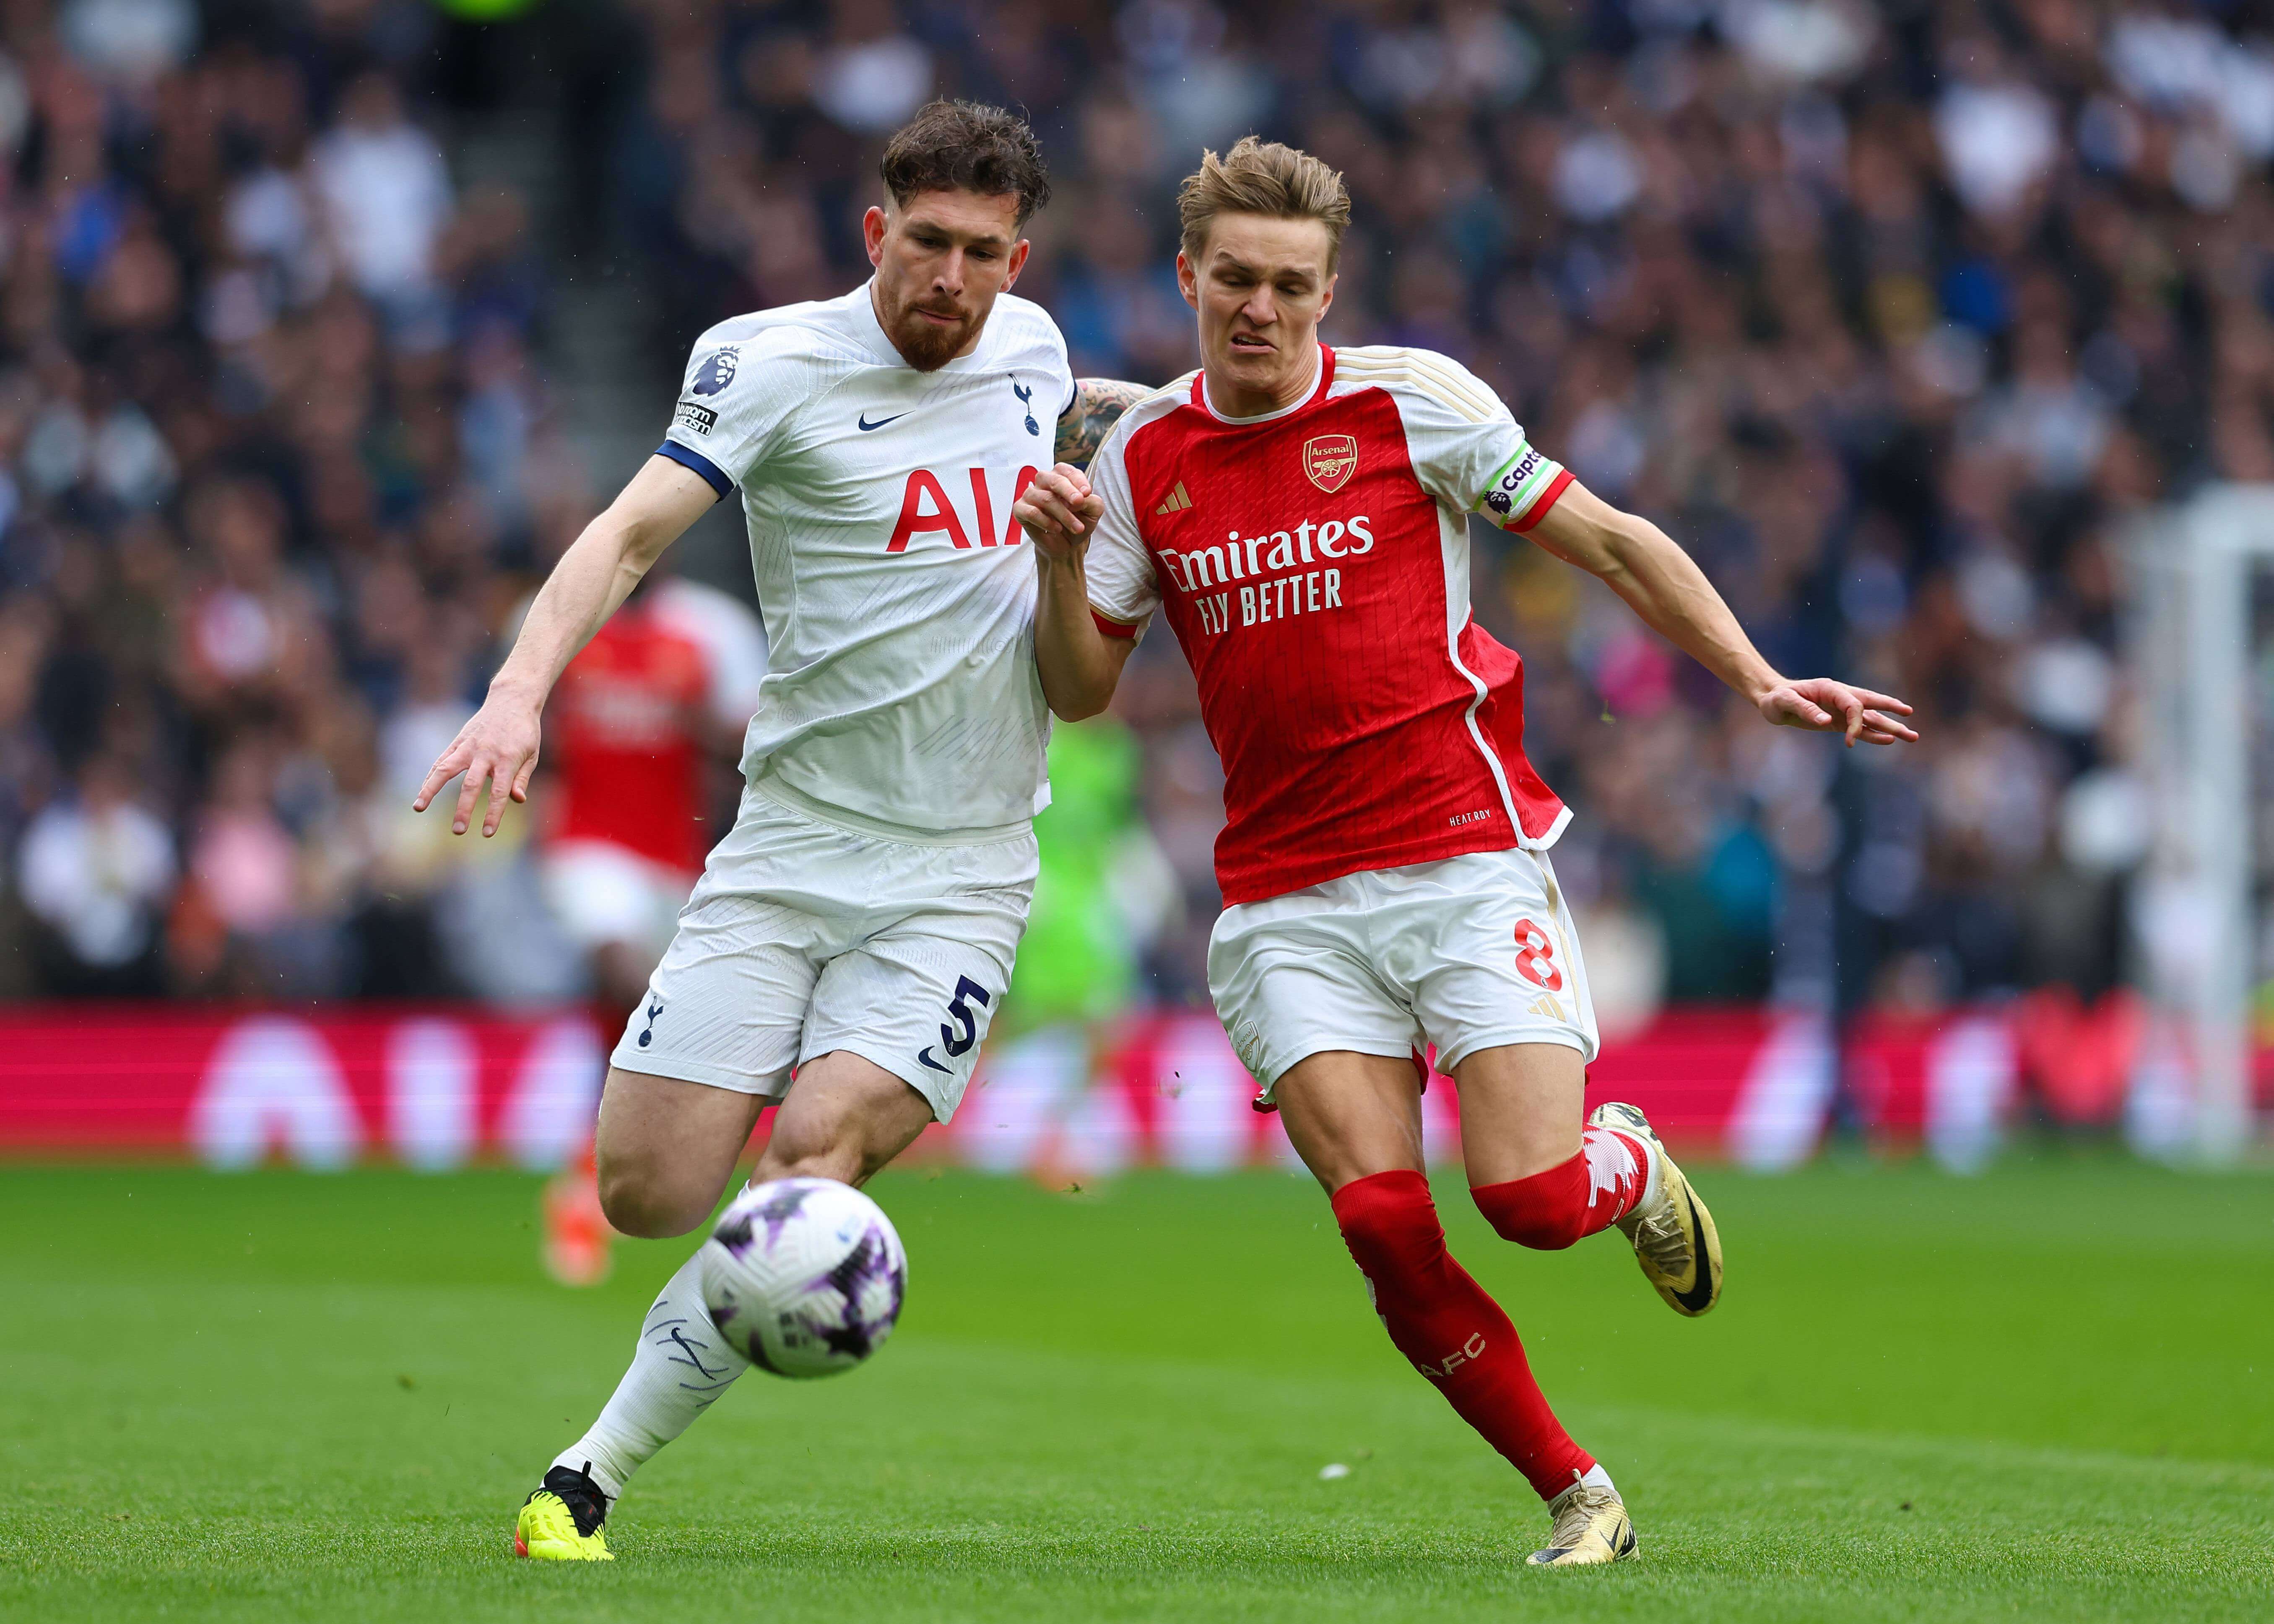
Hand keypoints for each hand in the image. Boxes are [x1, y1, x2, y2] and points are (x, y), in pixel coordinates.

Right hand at [413, 688, 543, 835]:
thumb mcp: (532, 754)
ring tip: (418, 808)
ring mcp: (468, 746)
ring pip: (445, 769)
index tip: (487, 833)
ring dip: (430, 790)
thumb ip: (522, 778)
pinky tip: (422, 792)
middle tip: (458, 831)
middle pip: (471, 785)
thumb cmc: (525, 731)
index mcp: (507, 759)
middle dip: (463, 809)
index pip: (499, 792)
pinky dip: (430, 776)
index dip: (493, 813)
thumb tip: (516, 800)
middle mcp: (485, 753)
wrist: (512, 700)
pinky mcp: (458, 741)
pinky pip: (441, 760)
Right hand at [1013, 462, 1101, 561]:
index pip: (1066, 471)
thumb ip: (1092, 501)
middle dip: (1068, 491)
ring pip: (1045, 499)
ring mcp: (1031, 495)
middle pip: (1053, 480)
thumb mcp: (1093, 512)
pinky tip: (1056, 529)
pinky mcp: (1020, 509)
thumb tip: (1080, 499)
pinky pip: (1031, 512)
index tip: (1087, 493)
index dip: (1077, 480)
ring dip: (1064, 515)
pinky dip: (1046, 522)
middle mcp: (1044, 483)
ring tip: (1077, 528)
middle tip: (1079, 502)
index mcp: (1062, 477)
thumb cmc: (1078, 522)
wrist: (1067, 545)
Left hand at [1757, 677, 1918, 746]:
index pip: (1854, 705)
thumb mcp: (1784, 702)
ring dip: (1890, 727)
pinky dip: (1874, 735)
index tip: (1850, 741)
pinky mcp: (1837, 722)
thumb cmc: (1776, 699)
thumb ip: (1804, 709)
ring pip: (1871, 718)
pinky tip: (1888, 740)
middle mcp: (1840, 697)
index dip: (1856, 723)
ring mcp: (1841, 710)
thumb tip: (1826, 720)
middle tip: (1910, 716)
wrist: (1771, 700)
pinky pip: (1860, 729)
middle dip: (1891, 710)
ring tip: (1912, 736)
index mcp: (1830, 689)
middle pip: (1872, 704)